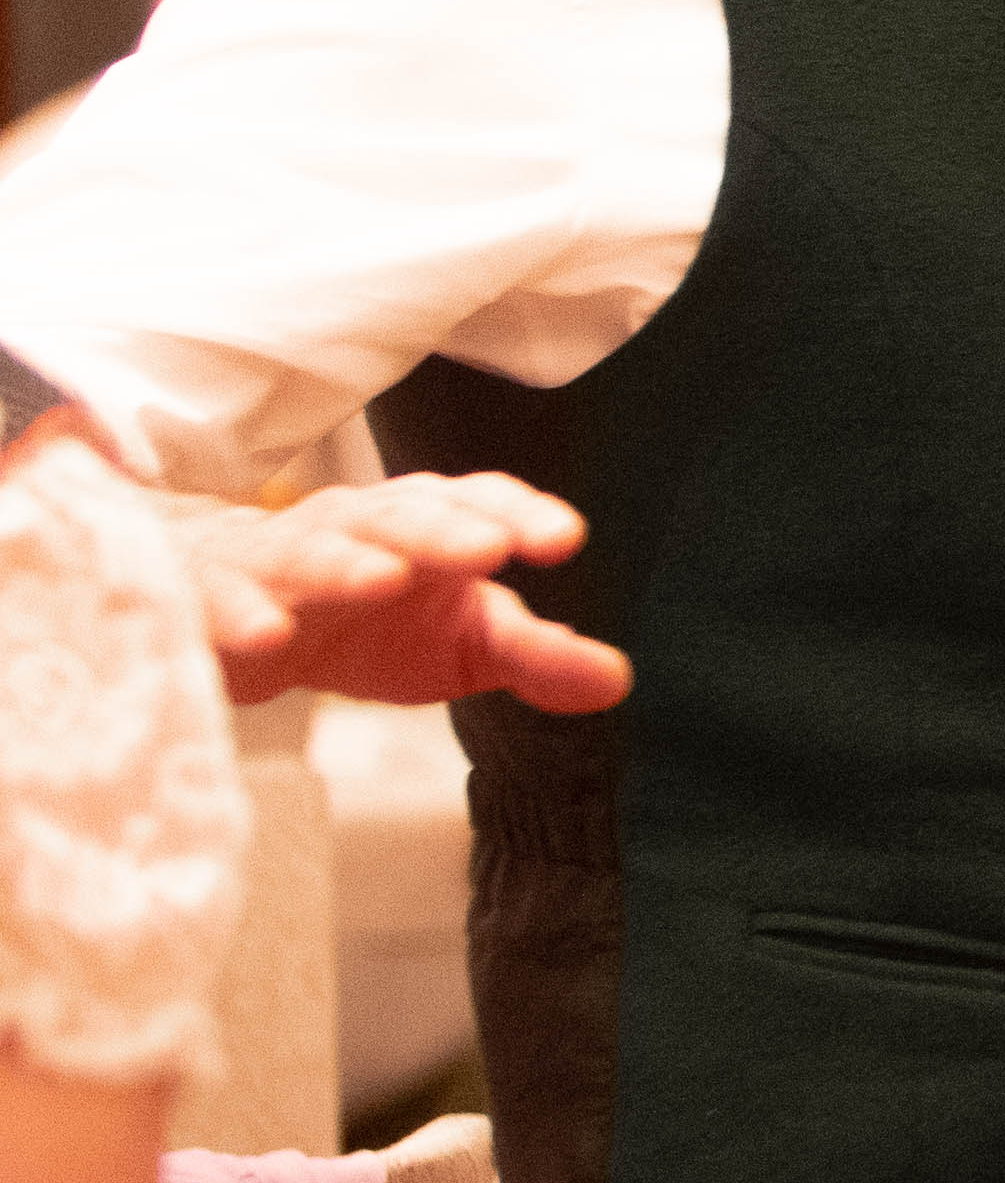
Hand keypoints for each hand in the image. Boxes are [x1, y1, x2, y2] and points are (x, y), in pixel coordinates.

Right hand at [178, 473, 629, 714]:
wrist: (243, 621)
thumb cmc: (372, 623)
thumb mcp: (462, 643)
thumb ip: (536, 655)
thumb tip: (618, 680)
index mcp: (426, 528)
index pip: (478, 502)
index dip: (519, 513)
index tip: (562, 540)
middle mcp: (353, 529)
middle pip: (400, 517)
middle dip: (442, 530)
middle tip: (487, 548)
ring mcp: (276, 559)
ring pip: (310, 551)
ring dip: (346, 564)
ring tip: (383, 579)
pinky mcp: (208, 598)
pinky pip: (220, 601)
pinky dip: (240, 615)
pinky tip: (266, 636)